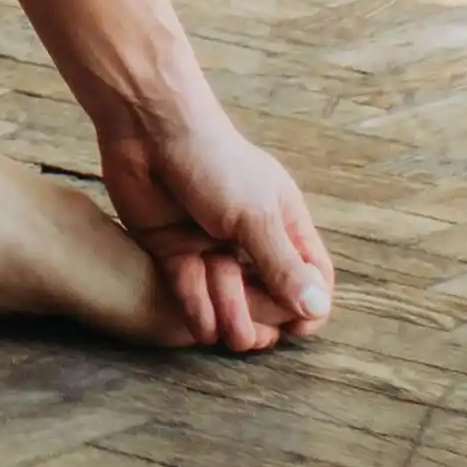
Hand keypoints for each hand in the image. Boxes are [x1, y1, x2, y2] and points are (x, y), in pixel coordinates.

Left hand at [93, 88, 333, 351]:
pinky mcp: (172, 248)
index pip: (309, 274)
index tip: (298, 327)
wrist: (148, 130)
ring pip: (228, 297)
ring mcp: (210, 244)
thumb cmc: (212, 161)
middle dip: (263, 319)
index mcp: (281, 221)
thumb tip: (317, 307)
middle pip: (267, 294)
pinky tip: (203, 328)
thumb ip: (282, 264)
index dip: (309, 304)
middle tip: (254, 337)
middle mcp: (248, 237)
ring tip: (229, 334)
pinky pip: (189, 289)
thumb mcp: (254, 214)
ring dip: (230, 318)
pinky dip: (198, 311)